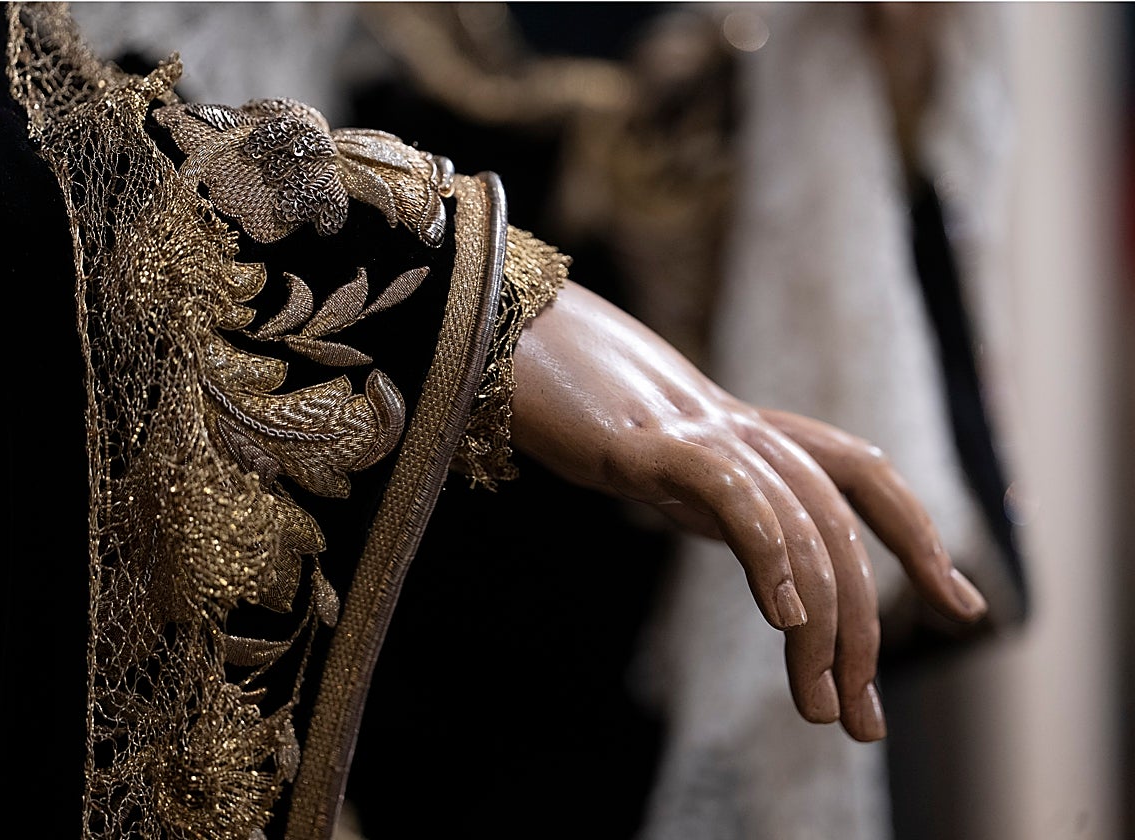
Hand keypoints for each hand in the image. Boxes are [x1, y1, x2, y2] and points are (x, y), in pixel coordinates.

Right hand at [510, 280, 986, 741]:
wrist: (510, 337)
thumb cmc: (578, 402)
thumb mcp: (663, 464)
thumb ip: (714, 500)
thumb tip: (759, 558)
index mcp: (751, 435)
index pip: (863, 478)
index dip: (921, 536)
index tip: (964, 604)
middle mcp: (744, 429)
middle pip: (840, 525)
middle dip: (863, 630)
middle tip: (860, 721)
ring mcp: (703, 430)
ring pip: (801, 525)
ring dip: (821, 628)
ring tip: (817, 706)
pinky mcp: (653, 440)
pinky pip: (737, 496)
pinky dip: (772, 554)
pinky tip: (783, 617)